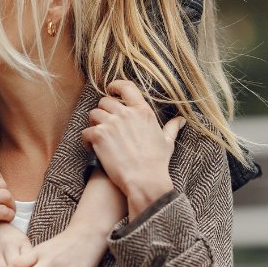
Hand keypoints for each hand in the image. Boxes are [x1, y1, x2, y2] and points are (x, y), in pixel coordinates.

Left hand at [81, 80, 184, 218]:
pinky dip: (86, 140)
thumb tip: (181, 120)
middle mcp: (126, 113)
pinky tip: (91, 148)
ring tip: (98, 137)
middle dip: (103, 111)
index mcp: (142, 111)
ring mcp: (111, 123)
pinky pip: (86, 132)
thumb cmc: (157, 163)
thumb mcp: (167, 142)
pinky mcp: (99, 136)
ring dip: (94, 124)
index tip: (111, 89)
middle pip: (105, 101)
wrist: (144, 180)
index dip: (115, 85)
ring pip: (93, 115)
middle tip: (104, 124)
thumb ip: (172, 127)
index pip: (126, 87)